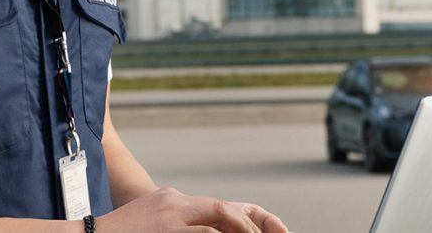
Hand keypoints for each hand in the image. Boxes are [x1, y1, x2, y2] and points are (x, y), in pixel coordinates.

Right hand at [95, 187, 287, 232]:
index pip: (224, 206)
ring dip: (244, 231)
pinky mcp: (165, 229)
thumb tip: (212, 231)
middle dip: (258, 226)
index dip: (256, 218)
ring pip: (222, 217)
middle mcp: (175, 203)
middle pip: (228, 209)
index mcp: (173, 201)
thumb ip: (181, 227)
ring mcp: (170, 216)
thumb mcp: (153, 226)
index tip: (278, 230)